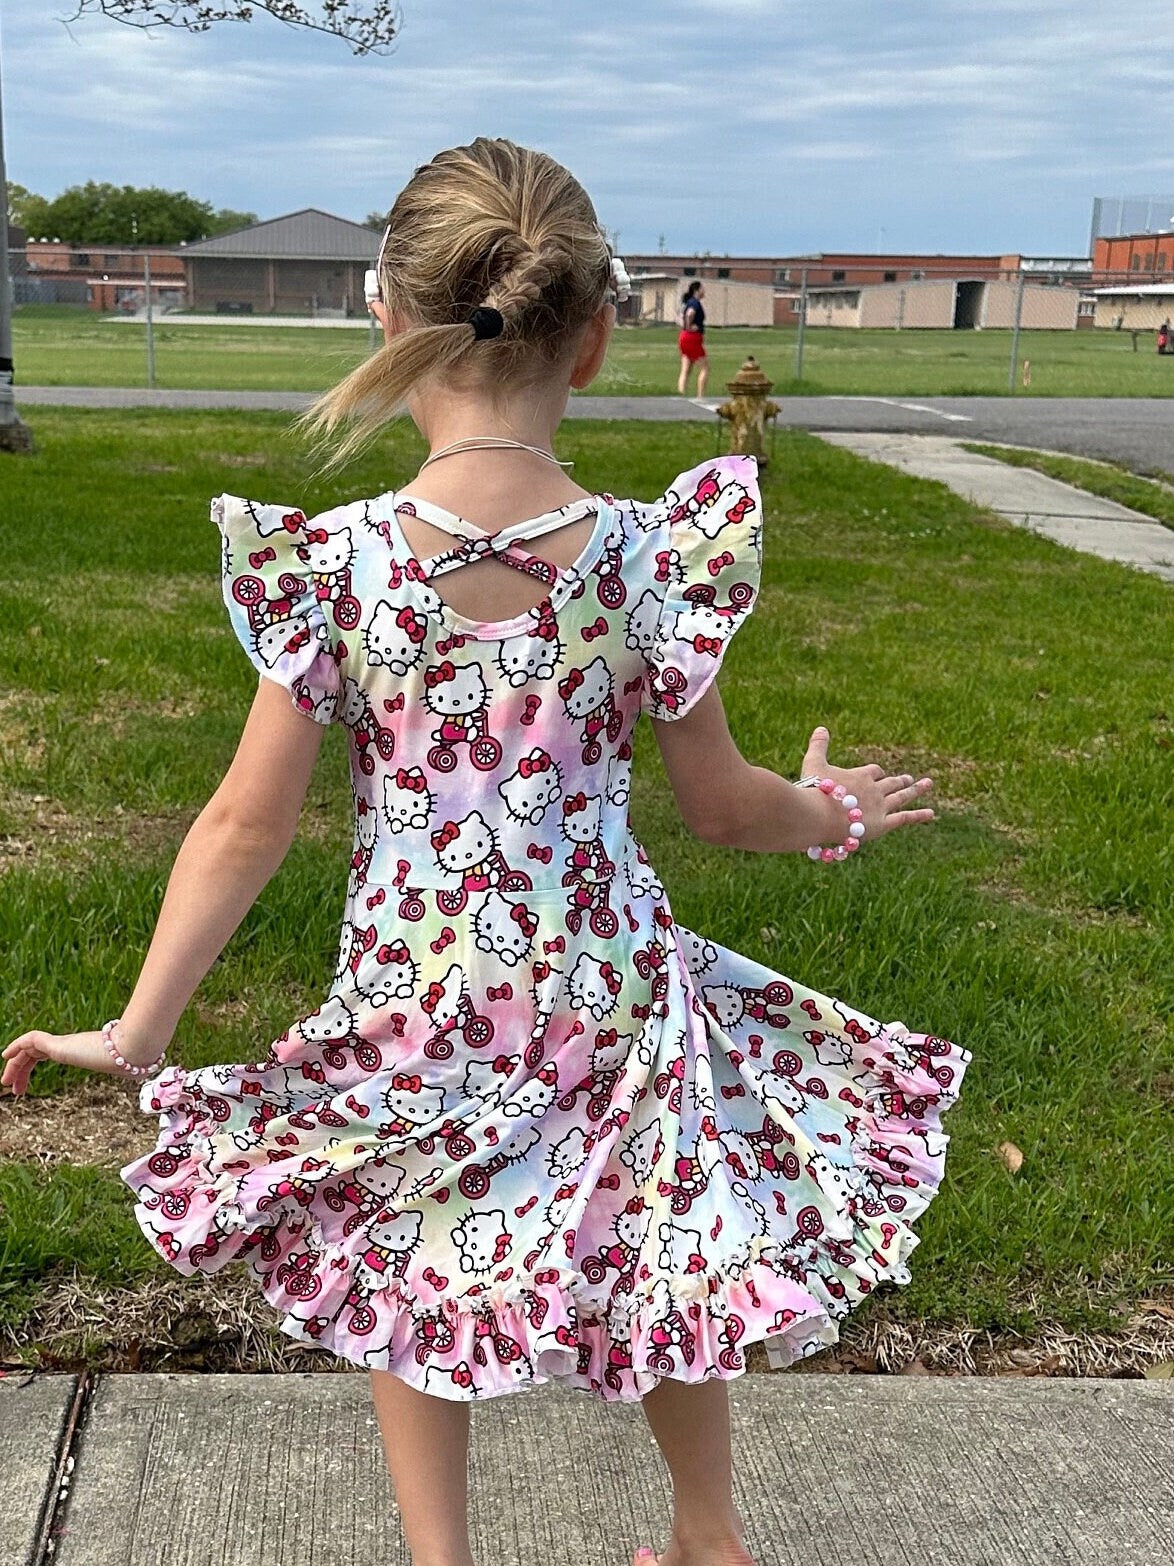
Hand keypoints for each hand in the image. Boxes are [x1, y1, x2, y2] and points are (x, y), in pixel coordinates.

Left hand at [1, 1027, 160, 1096]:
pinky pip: (30, 1041)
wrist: (134, 1048)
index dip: (30, 1069)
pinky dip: (16, 1046)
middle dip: (19, 1071)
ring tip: (5, 1084)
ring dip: (14, 1066)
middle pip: (33, 1054)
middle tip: (12, 1089)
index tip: (23, 1087)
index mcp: (76, 1050)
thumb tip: (142, 1073)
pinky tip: (6, 1058)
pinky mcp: (59, 1044)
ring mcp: (63, 1043)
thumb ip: (128, 1068)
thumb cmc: (131, 1059)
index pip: (45, 1055)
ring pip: (27, 1049)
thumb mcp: (124, 1066)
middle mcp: (66, 1045)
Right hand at [799, 725, 933, 842]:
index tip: (877, 774)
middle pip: (890, 783)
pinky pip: (905, 818)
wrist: (819, 815)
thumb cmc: (814, 790)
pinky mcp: (883, 824)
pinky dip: (919, 815)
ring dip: (914, 790)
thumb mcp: (813, 764)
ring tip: (926, 784)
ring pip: (901, 797)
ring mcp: (881, 807)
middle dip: (899, 780)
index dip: (876, 773)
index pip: (874, 771)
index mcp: (861, 775)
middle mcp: (874, 789)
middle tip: (908, 778)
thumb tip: (821, 727)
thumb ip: (818, 746)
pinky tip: (931, 813)